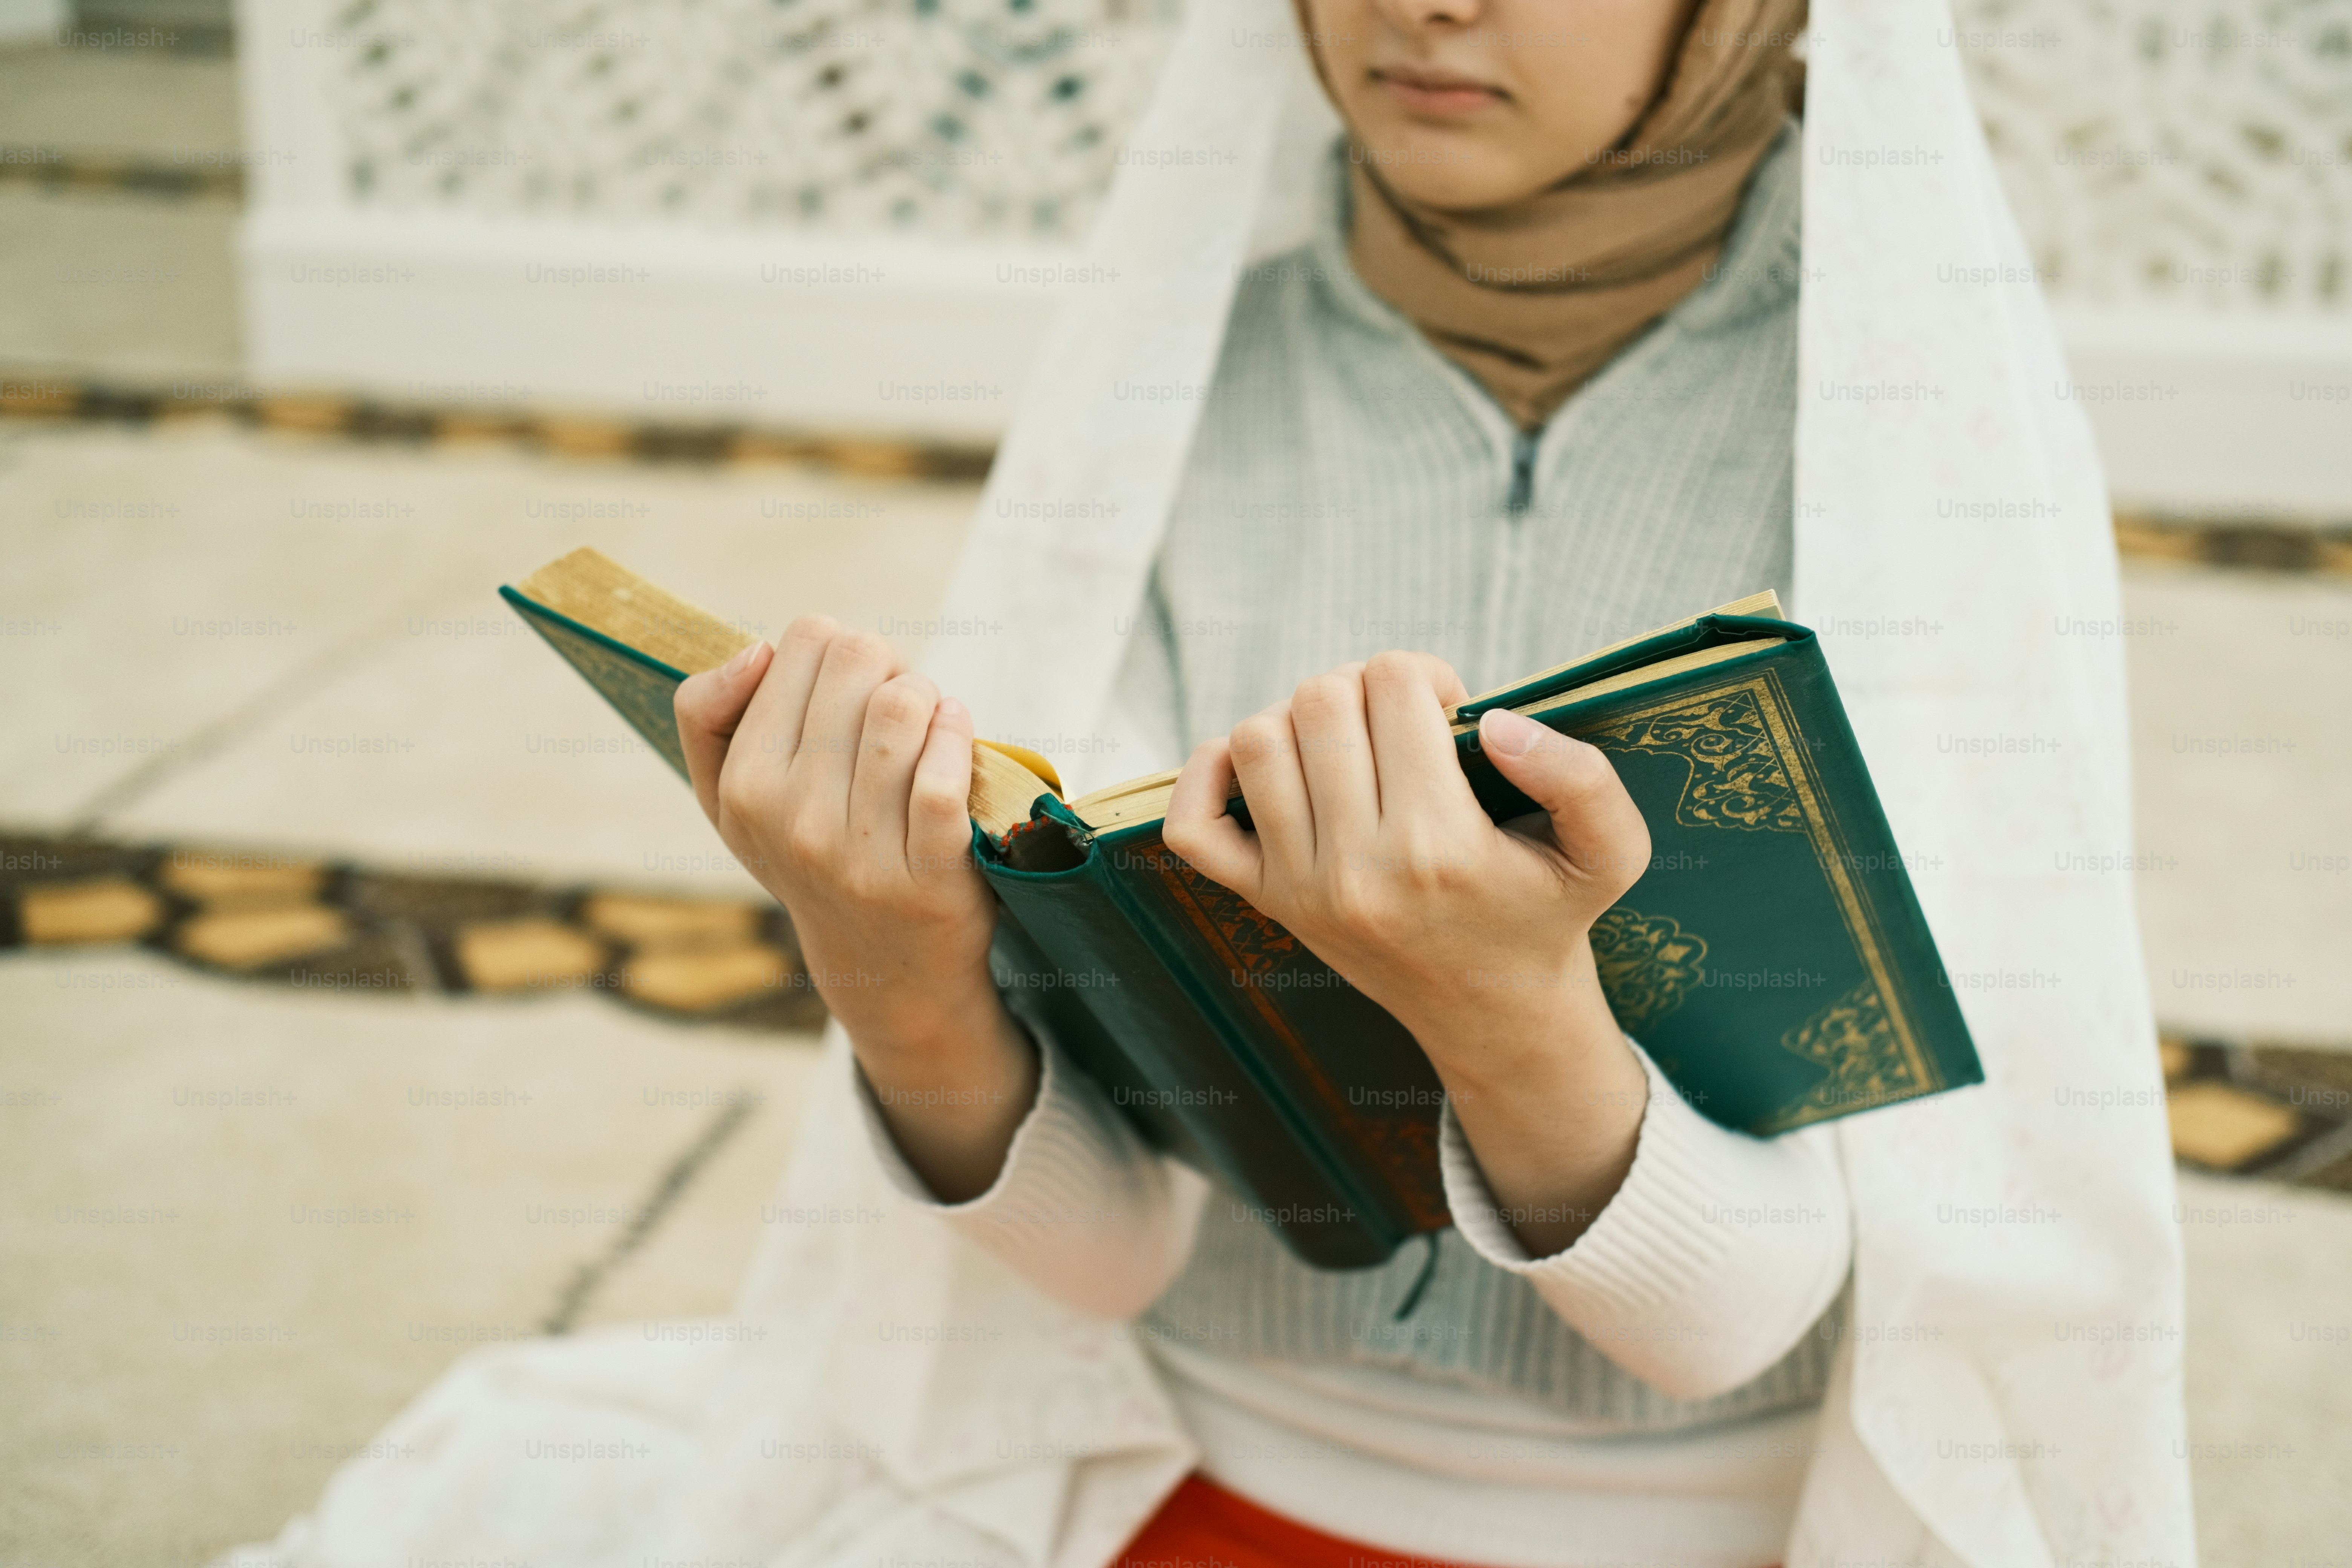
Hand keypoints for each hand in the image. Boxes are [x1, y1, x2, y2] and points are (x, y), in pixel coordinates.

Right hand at [674, 616, 1033, 1199]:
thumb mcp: (730, 798)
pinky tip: (957, 738)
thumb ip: (707, 714)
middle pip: (858, 657)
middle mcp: (794, 818)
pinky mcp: (931, 871)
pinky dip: (960, 736)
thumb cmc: (809, 857)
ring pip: (903, 705)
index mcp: (744, 785)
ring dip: (930, 698)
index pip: (803, 640)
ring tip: (931, 723)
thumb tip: (754, 650)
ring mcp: (863, 850)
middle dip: (889, 666)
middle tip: (897, 708)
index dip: (838, 650)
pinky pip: (945, 772)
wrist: (884, 969)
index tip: (850, 693)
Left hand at [1161, 652, 1653, 1253]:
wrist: (1497, 1015)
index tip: (1448, 712)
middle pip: (1321, 700)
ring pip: (1257, 740)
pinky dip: (1209, 776)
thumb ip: (1581, 777)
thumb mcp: (1611, 852)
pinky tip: (1265, 767)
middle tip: (1400, 723)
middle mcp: (1358, 868)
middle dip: (1364, 687)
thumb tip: (1495, 720)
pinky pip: (1193, 825)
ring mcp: (1301, 889)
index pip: (1395, 685)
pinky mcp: (1267, 903)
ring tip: (1349, 743)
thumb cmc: (1549, 916)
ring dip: (1300, 719)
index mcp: (1439, 846)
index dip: (1426, 676)